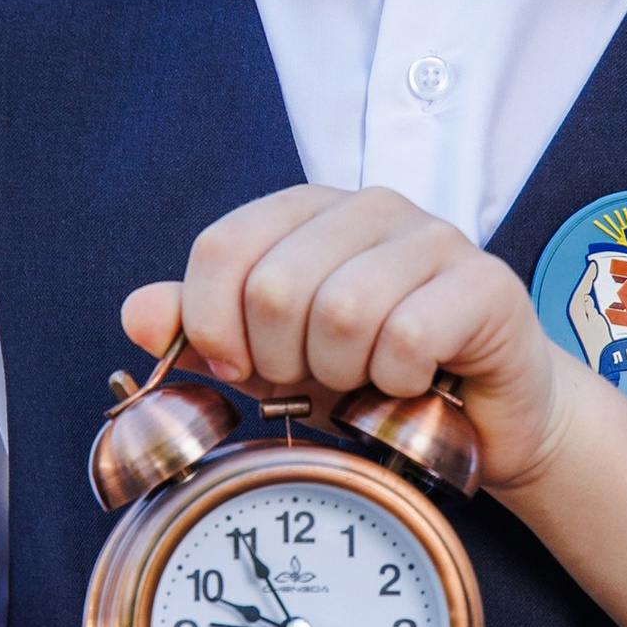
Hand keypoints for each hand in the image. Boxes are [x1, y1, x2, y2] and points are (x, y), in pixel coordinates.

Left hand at [123, 184, 573, 492]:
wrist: (479, 419)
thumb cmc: (368, 379)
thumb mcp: (268, 360)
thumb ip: (200, 330)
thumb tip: (138, 313)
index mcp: (308, 210)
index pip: (222, 247)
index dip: (212, 323)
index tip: (238, 369)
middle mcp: (370, 208)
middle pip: (276, 285)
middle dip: (282, 361)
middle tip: (316, 381)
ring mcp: (435, 238)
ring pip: (344, 310)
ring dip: (343, 374)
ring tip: (365, 382)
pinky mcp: (487, 284)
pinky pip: (411, 335)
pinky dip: (398, 380)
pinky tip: (411, 383)